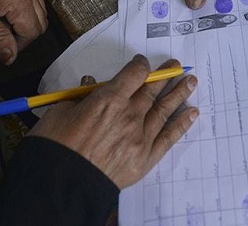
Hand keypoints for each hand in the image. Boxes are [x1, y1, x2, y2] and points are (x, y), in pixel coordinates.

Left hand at [0, 0, 47, 64]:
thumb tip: (11, 57)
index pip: (32, 32)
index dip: (18, 45)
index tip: (1, 47)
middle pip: (40, 23)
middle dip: (23, 34)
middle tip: (1, 37)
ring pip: (40, 12)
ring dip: (25, 22)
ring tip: (1, 22)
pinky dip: (24, 9)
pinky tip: (3, 9)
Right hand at [29, 55, 198, 188]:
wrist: (63, 183)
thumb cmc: (56, 146)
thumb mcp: (60, 111)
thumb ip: (80, 95)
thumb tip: (90, 84)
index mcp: (109, 99)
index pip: (135, 73)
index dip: (141, 65)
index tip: (143, 63)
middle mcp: (130, 114)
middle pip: (153, 89)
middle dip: (165, 76)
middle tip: (176, 66)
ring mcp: (141, 136)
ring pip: (165, 109)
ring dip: (179, 93)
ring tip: (191, 82)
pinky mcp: (146, 157)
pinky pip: (169, 136)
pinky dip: (182, 123)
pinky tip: (191, 113)